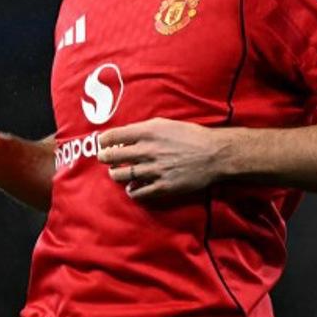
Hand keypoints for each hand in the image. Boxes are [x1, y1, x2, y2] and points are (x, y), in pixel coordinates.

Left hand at [97, 117, 234, 201]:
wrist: (214, 154)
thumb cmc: (190, 136)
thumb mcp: (164, 124)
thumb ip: (142, 130)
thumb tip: (123, 137)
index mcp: (148, 132)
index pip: (112, 136)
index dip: (103, 141)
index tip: (102, 144)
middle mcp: (148, 151)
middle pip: (111, 157)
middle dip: (104, 157)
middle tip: (105, 158)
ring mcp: (154, 170)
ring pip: (120, 176)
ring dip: (115, 174)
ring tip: (117, 173)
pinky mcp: (162, 187)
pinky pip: (137, 193)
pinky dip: (131, 191)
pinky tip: (132, 187)